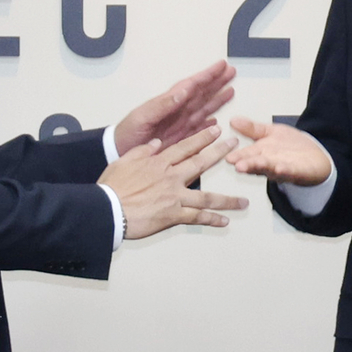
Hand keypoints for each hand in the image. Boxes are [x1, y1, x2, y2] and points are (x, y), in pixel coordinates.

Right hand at [99, 126, 248, 239]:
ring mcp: (174, 196)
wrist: (108, 209)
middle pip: (200, 163)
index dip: (202, 138)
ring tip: (243, 201)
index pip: (185, 147)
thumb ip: (142, 151)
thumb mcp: (123, 161)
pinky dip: (212, 219)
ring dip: (227, 199)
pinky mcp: (172, 215)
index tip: (216, 131)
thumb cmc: (112, 187)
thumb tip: (156, 142)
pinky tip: (225, 221)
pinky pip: (197, 217)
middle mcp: (171, 177)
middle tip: (235, 146)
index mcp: (158, 162)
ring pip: (206, 197)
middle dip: (220, 153)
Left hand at [113, 61, 235, 156]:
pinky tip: (217, 122)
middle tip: (231, 71)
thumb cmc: (128, 133)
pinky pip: (198, 130)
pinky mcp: (180, 140)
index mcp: (169, 103)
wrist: (119, 153)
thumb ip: (163, 105)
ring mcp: (180, 125)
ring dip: (216, 100)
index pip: (192, 85)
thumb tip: (184, 90)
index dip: (206, 75)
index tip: (221, 65)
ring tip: (230, 90)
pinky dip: (209, 126)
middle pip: (201, 94)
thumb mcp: (142, 117)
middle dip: (216, 82)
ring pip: (203, 109)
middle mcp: (177, 112)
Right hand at [225, 117, 331, 186]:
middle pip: (257, 164)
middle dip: (248, 165)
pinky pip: (290, 172)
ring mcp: (283, 168)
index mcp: (261, 154)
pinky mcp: (298, 172)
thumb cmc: (290, 147)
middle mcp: (269, 163)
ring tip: (251, 167)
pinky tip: (279, 168)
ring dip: (261, 168)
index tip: (229, 158)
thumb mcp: (269, 132)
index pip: (247, 155)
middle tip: (237, 165)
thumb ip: (252, 129)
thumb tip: (233, 120)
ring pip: (270, 169)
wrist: (314, 157)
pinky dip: (285, 170)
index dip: (239, 157)